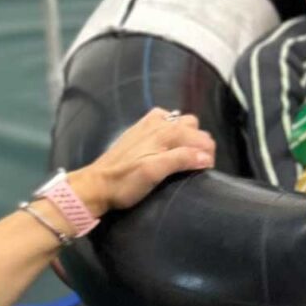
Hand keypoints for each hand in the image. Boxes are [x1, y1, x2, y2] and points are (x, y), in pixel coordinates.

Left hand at [74, 108, 213, 216]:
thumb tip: (205, 156)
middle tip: (195, 166)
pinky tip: (168, 145)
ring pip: (182, 123)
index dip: (208, 156)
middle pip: (194, 128)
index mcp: (165, 132)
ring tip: (184, 157)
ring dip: (189, 137)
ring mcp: (149, 123)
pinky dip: (174, 131)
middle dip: (201, 145)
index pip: (202, 139)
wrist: (97, 184)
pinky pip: (167, 121)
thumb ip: (180, 160)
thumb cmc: (125, 183)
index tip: (204, 173)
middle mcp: (159, 122)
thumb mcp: (153, 173)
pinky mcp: (141, 128)